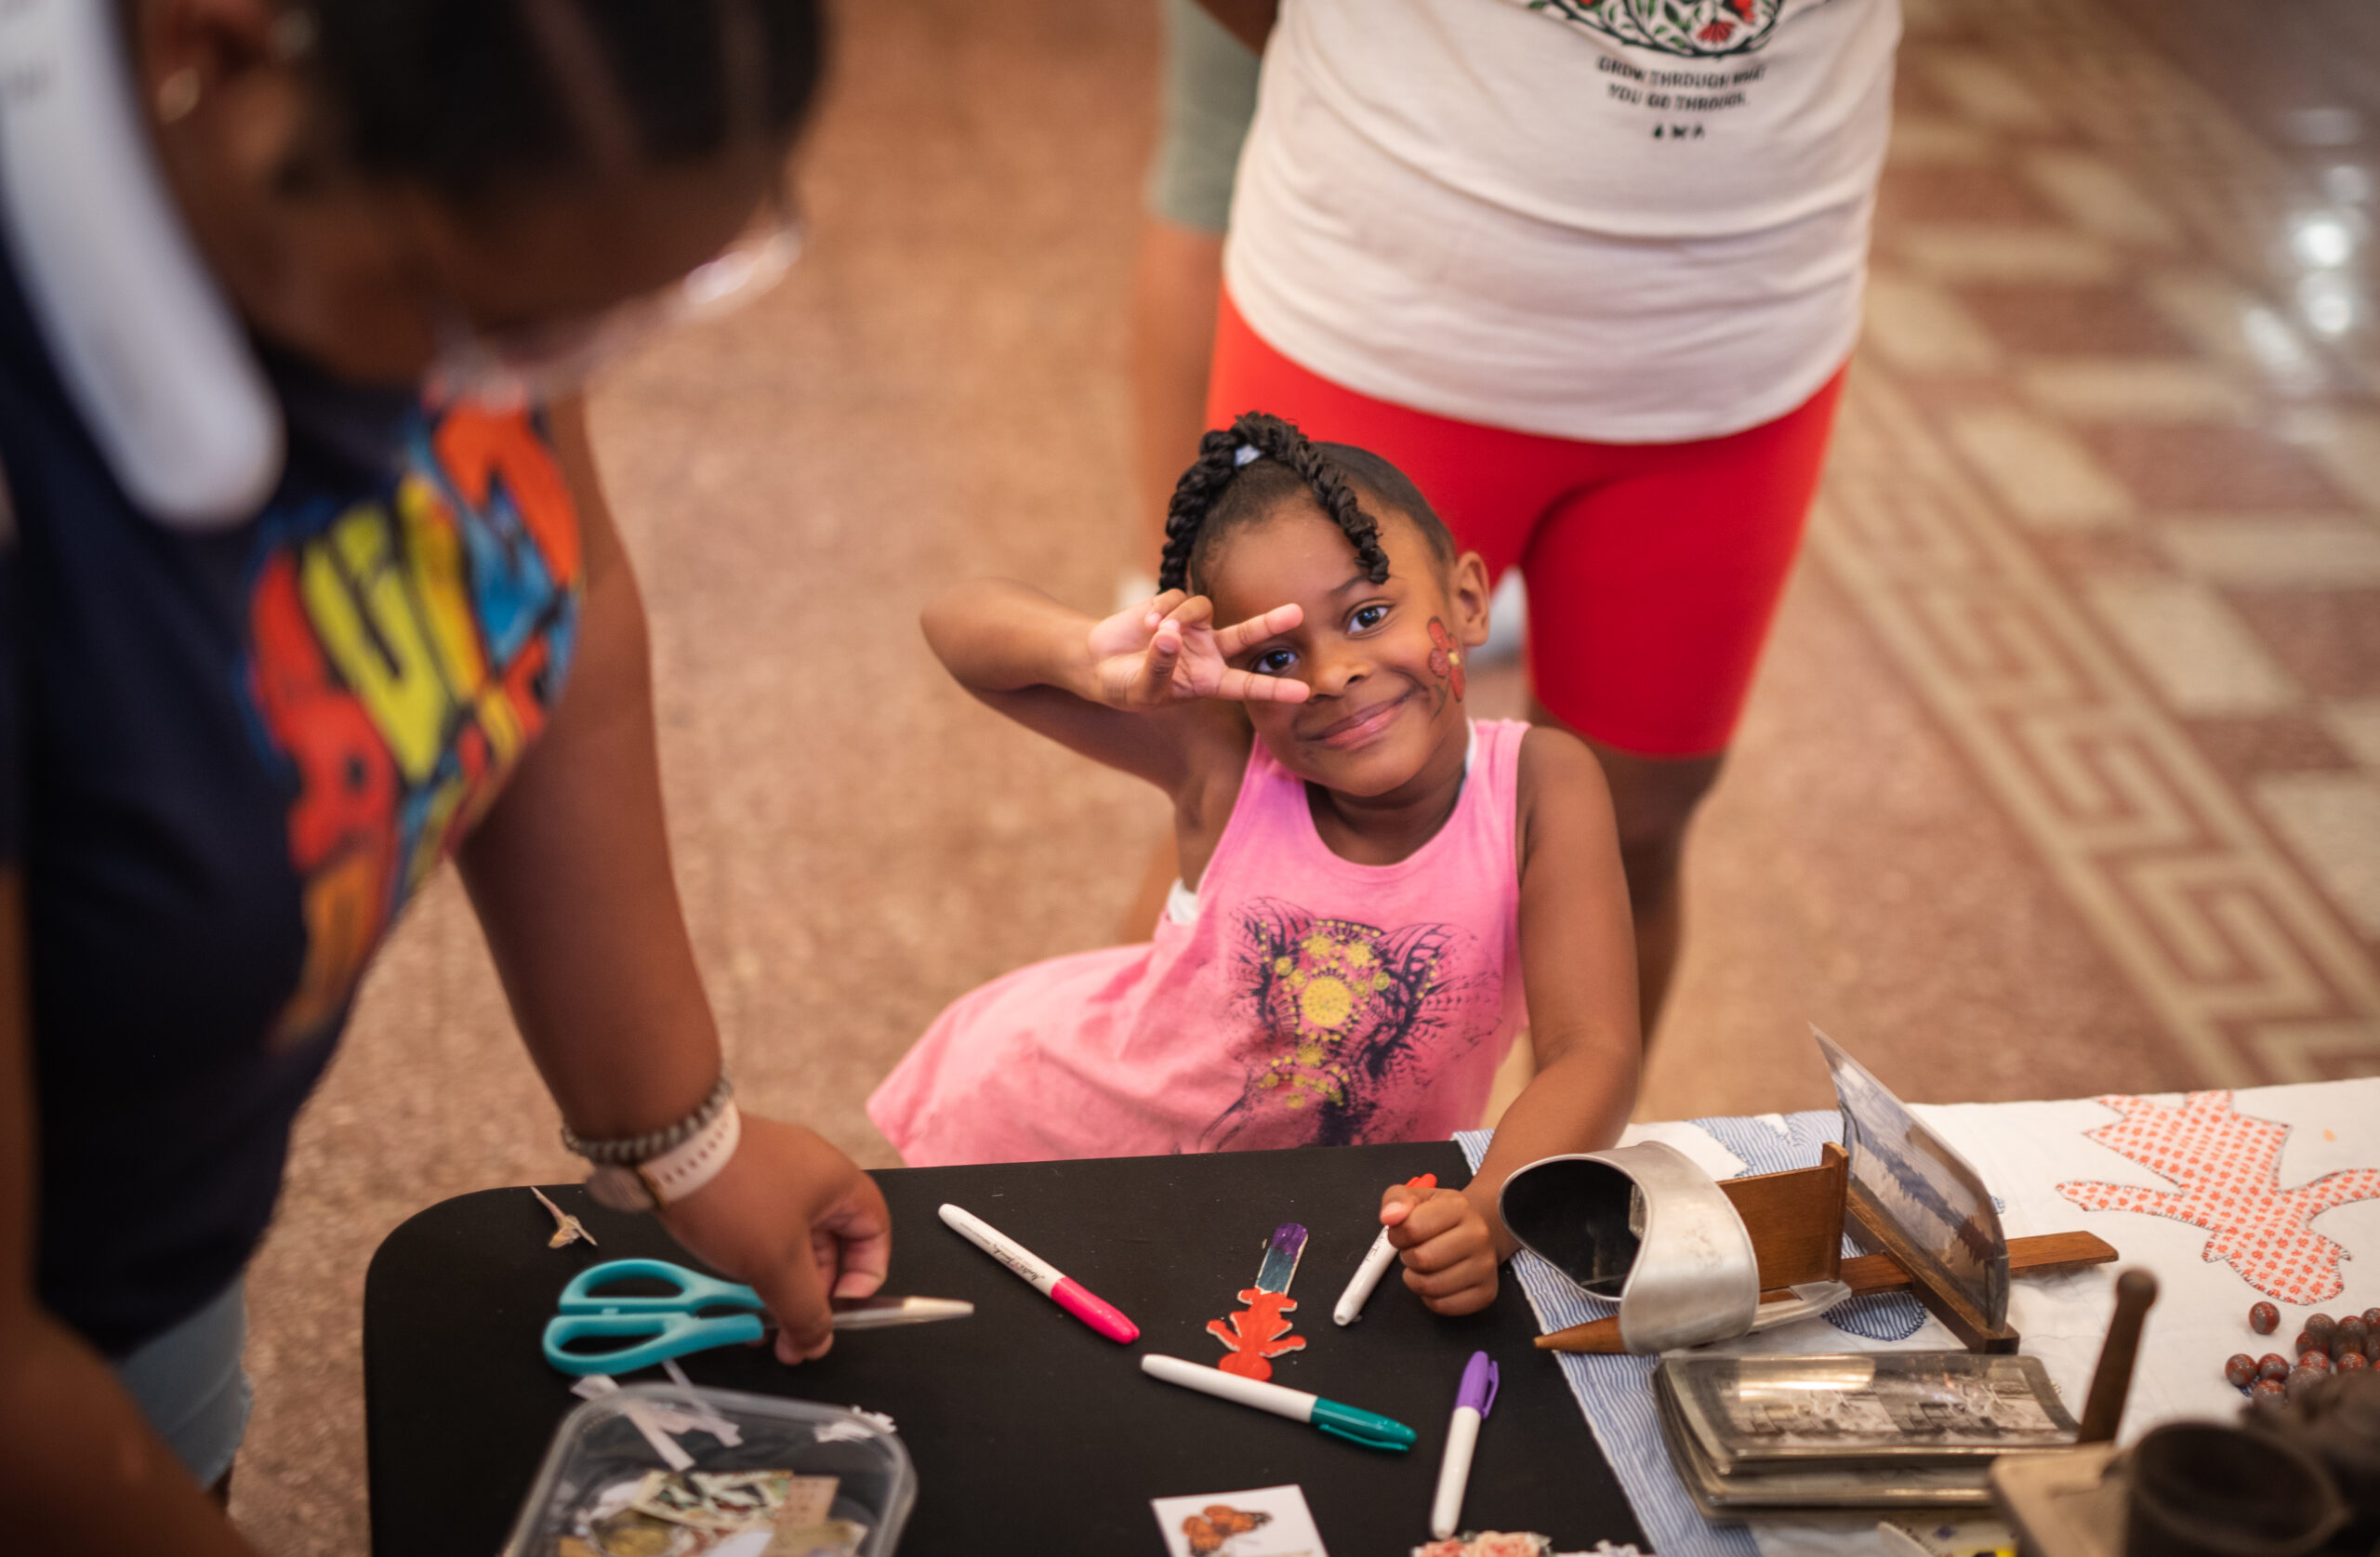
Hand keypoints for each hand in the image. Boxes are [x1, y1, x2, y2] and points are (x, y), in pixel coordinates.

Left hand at [655, 1114, 891, 1362]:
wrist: (666, 1150)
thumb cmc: (735, 1195)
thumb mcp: (778, 1264)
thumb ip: (805, 1310)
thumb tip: (817, 1342)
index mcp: (840, 1182)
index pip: (875, 1234)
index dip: (865, 1277)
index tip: (839, 1310)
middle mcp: (813, 1175)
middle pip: (831, 1246)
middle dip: (814, 1296)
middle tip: (794, 1336)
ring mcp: (774, 1176)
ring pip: (792, 1243)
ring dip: (781, 1287)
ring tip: (760, 1324)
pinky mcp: (741, 1181)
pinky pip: (761, 1231)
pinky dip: (755, 1265)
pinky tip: (736, 1294)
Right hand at [1084, 591, 1308, 708]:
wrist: (1097, 663)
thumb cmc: (1124, 687)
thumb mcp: (1143, 689)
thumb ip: (1159, 666)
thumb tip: (1171, 633)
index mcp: (1206, 681)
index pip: (1246, 686)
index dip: (1274, 689)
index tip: (1304, 693)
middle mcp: (1206, 652)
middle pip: (1246, 635)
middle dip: (1270, 622)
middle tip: (1297, 613)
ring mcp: (1191, 627)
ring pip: (1203, 608)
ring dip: (1181, 617)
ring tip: (1157, 631)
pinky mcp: (1172, 605)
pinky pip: (1179, 596)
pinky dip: (1163, 607)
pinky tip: (1146, 623)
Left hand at [1382, 1182, 1498, 1315]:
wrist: (1477, 1232)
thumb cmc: (1441, 1218)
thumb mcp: (1417, 1198)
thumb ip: (1396, 1200)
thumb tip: (1389, 1216)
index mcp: (1459, 1208)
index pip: (1412, 1228)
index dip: (1397, 1235)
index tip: (1403, 1234)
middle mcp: (1478, 1236)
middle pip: (1422, 1259)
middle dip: (1409, 1258)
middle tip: (1415, 1251)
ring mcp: (1485, 1266)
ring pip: (1431, 1286)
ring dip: (1416, 1280)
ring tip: (1424, 1267)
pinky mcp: (1486, 1293)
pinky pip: (1443, 1306)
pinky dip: (1430, 1299)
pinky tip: (1436, 1281)